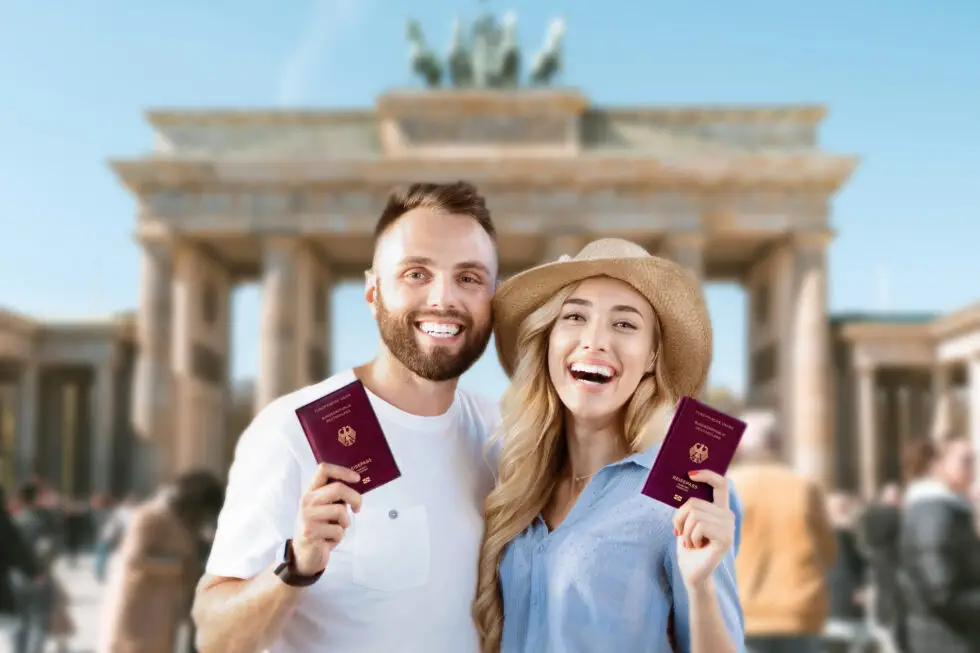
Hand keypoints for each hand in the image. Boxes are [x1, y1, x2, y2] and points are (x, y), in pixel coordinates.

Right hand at [292, 463, 362, 575]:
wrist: (304, 555)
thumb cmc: (319, 528)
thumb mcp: (324, 508)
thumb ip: (335, 497)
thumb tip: (356, 486)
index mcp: (311, 491)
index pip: (323, 469)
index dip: (343, 471)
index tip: (357, 478)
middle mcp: (307, 501)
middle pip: (338, 488)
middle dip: (355, 498)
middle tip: (358, 508)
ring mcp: (307, 516)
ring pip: (340, 511)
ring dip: (345, 523)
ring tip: (336, 529)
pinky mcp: (310, 532)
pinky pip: (337, 530)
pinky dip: (339, 537)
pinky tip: (329, 540)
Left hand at [672, 469, 735, 589]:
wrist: (693, 573)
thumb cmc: (689, 547)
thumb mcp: (687, 522)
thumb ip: (691, 506)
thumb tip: (684, 484)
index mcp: (719, 509)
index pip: (721, 484)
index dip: (707, 475)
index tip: (690, 474)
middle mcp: (727, 516)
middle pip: (695, 502)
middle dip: (680, 518)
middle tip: (682, 533)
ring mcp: (728, 527)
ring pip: (695, 514)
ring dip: (686, 531)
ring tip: (692, 542)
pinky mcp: (725, 538)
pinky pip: (699, 526)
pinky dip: (691, 537)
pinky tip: (696, 547)